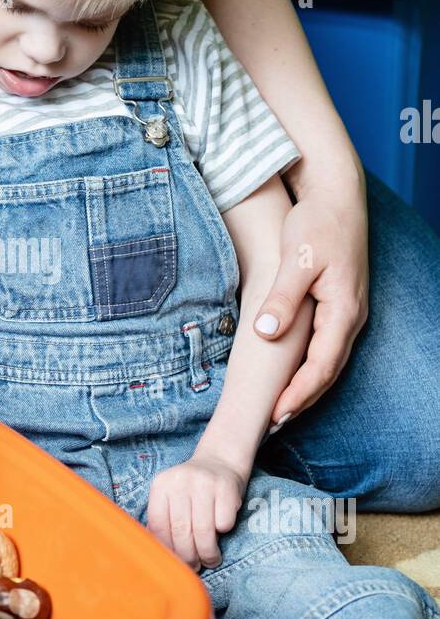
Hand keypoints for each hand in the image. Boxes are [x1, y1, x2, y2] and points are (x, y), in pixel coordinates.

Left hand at [145, 456, 244, 570]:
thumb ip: (163, 520)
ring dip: (208, 553)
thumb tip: (160, 556)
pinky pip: (224, 523)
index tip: (176, 563)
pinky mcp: (226, 486)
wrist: (220, 460)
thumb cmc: (192, 490)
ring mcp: (203, 482)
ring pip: (203, 531)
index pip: (158, 526)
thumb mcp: (171, 497)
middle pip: (181, 531)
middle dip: (188, 557)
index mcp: (160, 485)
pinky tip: (222, 531)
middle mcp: (179, 481)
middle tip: (195, 566)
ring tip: (210, 560)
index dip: (167, 550)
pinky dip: (224, 533)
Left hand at [252, 182, 368, 423]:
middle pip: (328, 371)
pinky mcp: (339, 305)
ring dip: (306, 386)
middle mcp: (351, 316)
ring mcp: (348, 311)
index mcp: (343, 310)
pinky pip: (326, 346)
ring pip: (329, 361)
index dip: (299, 394)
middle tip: (273, 423)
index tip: (275, 414)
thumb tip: (266, 334)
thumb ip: (282, 299)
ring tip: (280, 409)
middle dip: (302, 399)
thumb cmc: (316, 224)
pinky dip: (309, 367)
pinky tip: (290, 375)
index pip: (322, 366)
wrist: (335, 195)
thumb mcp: (295, 260)